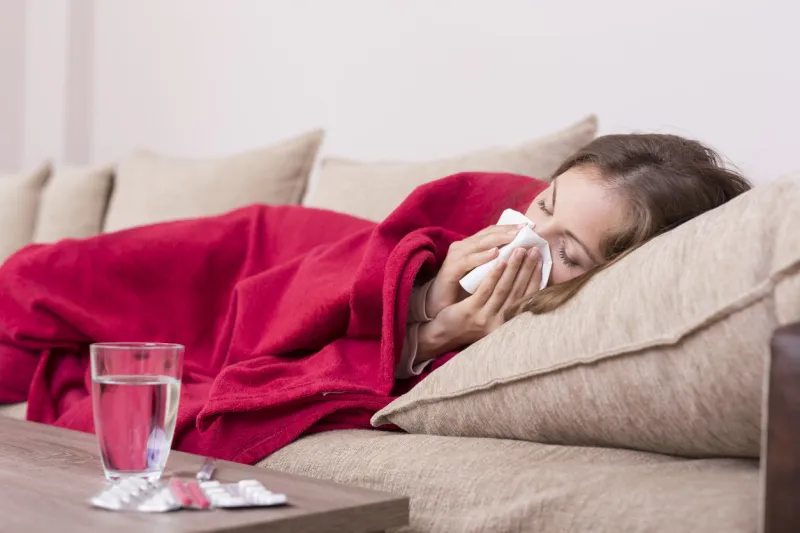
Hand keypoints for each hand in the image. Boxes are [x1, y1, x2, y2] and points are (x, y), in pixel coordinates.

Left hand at [416, 246, 542, 360]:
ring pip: (503, 288)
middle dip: (528, 268)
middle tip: (534, 248)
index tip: (542, 259)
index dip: (536, 277)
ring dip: (513, 267)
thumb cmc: (473, 321)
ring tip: (520, 249)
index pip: (528, 297)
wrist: (446, 334)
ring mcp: (485, 317)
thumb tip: (528, 278)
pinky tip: (500, 260)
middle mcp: (500, 322)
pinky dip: (494, 274)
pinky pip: (485, 290)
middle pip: (518, 290)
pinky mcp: (470, 312)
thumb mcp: (494, 314)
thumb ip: (509, 302)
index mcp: (509, 322)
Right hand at [425, 224, 527, 318]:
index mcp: (471, 246)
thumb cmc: (463, 290)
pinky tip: (496, 254)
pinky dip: (482, 256)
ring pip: (479, 244)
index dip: (510, 228)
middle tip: (525, 229)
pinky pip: (468, 261)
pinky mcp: (450, 269)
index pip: (492, 232)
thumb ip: (496, 264)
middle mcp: (462, 247)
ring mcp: (455, 257)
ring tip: (515, 237)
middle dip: (507, 231)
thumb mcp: (483, 274)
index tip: (529, 227)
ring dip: (498, 239)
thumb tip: (523, 257)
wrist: (439, 305)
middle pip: (487, 234)